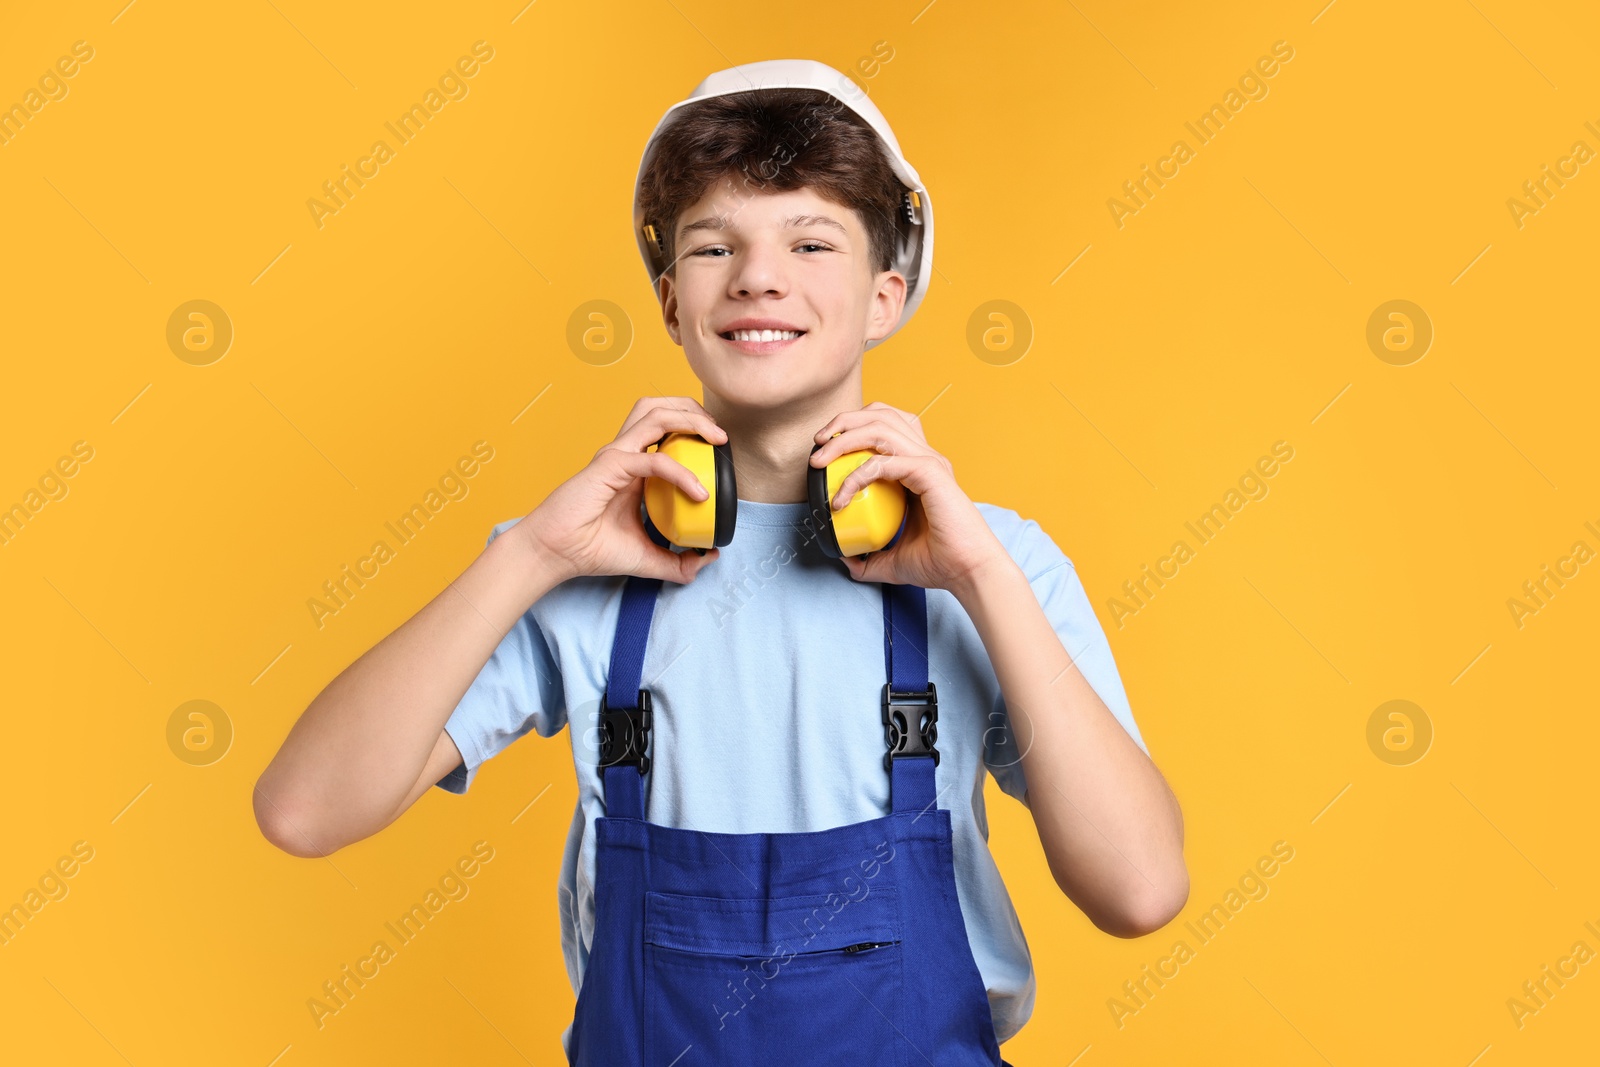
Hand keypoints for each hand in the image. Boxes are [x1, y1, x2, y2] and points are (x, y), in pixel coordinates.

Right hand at [520, 396, 724, 583]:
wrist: (555, 554)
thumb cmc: (591, 549)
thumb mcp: (647, 557)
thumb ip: (678, 561)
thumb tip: (709, 558)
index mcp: (632, 466)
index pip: (665, 430)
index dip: (695, 429)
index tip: (721, 450)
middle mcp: (624, 453)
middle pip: (661, 407)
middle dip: (694, 410)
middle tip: (721, 435)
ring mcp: (616, 455)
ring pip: (655, 415)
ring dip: (690, 420)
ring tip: (716, 438)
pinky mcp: (609, 466)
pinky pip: (653, 459)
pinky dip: (680, 471)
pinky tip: (698, 492)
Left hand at [810, 401, 1009, 592]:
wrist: (968, 572)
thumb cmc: (940, 563)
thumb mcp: (893, 560)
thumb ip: (869, 558)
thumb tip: (847, 560)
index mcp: (919, 467)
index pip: (885, 426)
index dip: (853, 427)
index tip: (825, 449)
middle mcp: (925, 457)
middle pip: (880, 414)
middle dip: (844, 421)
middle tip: (817, 444)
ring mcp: (928, 462)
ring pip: (880, 427)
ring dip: (844, 438)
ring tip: (820, 458)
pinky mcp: (929, 472)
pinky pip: (882, 463)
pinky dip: (855, 476)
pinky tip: (841, 497)